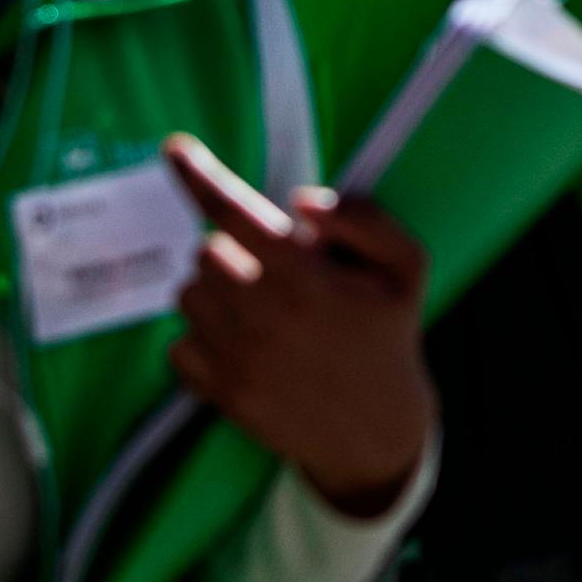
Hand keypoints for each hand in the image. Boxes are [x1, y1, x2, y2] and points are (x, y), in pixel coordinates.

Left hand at [163, 136, 433, 517]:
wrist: (376, 433)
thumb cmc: (388, 335)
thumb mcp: (406, 268)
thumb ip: (364, 220)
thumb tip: (300, 202)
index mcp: (308, 279)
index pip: (236, 213)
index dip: (200, 176)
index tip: (174, 149)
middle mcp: (265, 318)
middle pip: (205, 253)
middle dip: (231, 251)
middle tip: (270, 271)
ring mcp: (239, 360)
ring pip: (187, 296)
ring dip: (214, 292)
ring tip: (259, 309)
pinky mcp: (221, 394)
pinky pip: (178, 345)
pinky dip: (201, 339)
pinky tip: (243, 346)